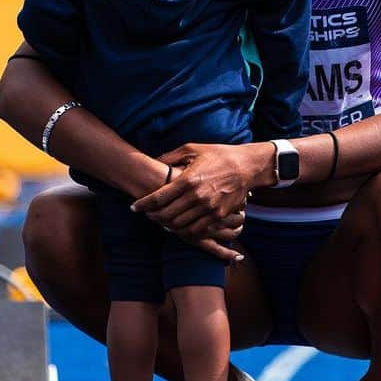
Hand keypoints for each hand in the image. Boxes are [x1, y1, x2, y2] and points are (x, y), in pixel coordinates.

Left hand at [131, 142, 263, 236]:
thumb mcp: (192, 149)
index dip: (143, 204)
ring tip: (160, 220)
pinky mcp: (218, 216)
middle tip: (146, 214)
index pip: (159, 197)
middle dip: (152, 216)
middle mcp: (197, 196)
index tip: (134, 207)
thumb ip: (170, 157)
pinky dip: (184, 231)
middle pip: (166, 215)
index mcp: (188, 179)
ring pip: (179, 225)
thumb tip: (153, 162)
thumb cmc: (218, 154)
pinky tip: (179, 226)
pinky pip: (197, 230)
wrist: (247, 167)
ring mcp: (209, 208)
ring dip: (166, 225)